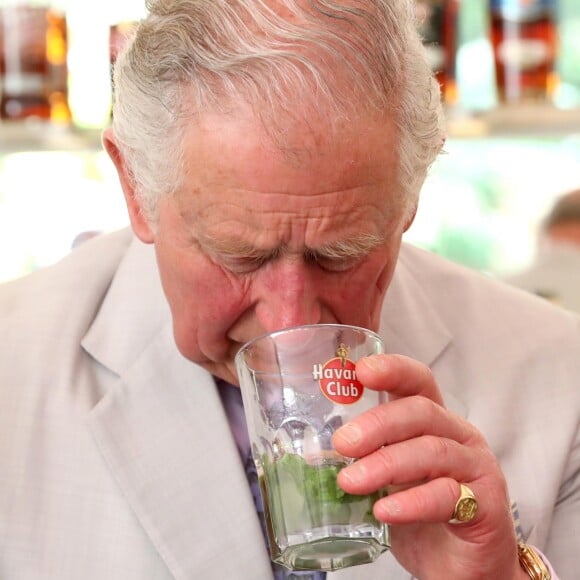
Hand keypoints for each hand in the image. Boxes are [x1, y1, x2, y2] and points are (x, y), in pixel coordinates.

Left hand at [333, 354, 526, 579]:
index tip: (361, 371)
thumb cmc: (422, 515)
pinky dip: (412, 501)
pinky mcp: (486, 506)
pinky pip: (448, 496)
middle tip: (342, 443)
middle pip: (421, 411)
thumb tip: (315, 451)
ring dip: (386, 464)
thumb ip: (366, 457)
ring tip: (350, 481)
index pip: (417, 382)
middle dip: (378, 424)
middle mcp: (458, 436)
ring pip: (432, 450)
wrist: (462, 568)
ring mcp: (476, 468)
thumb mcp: (389, 477)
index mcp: (434, 422)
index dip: (393, 370)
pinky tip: (384, 510)